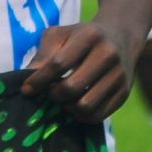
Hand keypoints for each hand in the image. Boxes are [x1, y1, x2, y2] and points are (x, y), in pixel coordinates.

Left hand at [22, 20, 137, 121]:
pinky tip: (74, 105)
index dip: (39, 80)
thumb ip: (43, 55)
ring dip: (66, 107)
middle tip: (48, 93)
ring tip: (62, 100)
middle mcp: (108, 55)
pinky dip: (81, 116)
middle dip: (53, 95)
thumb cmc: (80, 36)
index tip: (26, 89)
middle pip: (71, 88)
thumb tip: (27, 79)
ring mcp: (119, 75)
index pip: (58, 64)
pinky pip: (98, 115)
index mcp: (90, 36)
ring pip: (85, 106)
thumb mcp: (59, 35)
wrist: (121, 36)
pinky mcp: (125, 92)